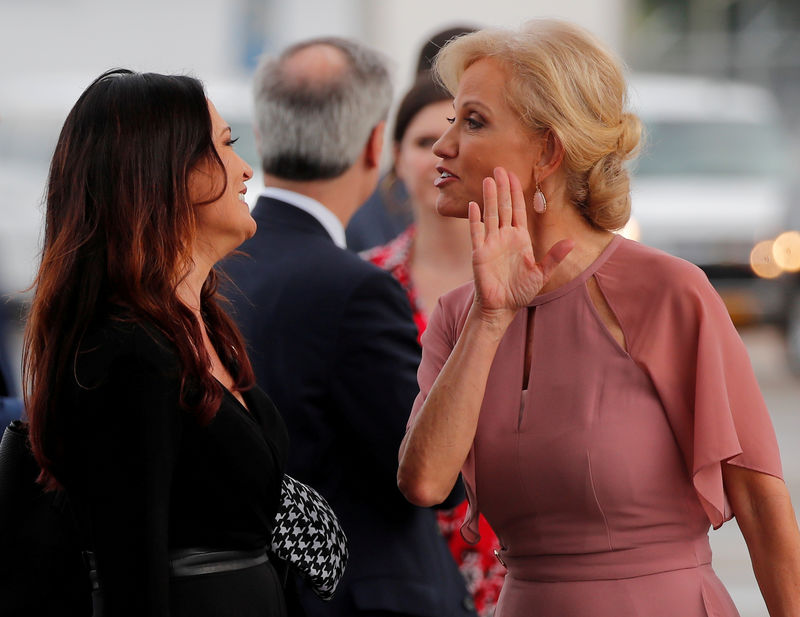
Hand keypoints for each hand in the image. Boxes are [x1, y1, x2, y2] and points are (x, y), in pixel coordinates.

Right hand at [469, 167, 572, 323]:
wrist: (502, 307)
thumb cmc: (520, 291)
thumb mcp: (541, 273)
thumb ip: (554, 257)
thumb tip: (571, 241)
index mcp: (519, 238)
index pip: (517, 210)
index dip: (516, 192)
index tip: (514, 175)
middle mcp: (504, 237)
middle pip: (503, 207)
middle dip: (502, 188)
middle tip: (499, 168)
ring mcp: (491, 244)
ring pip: (490, 215)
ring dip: (489, 198)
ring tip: (489, 180)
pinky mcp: (480, 253)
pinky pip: (476, 233)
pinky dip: (475, 219)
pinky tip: (473, 206)